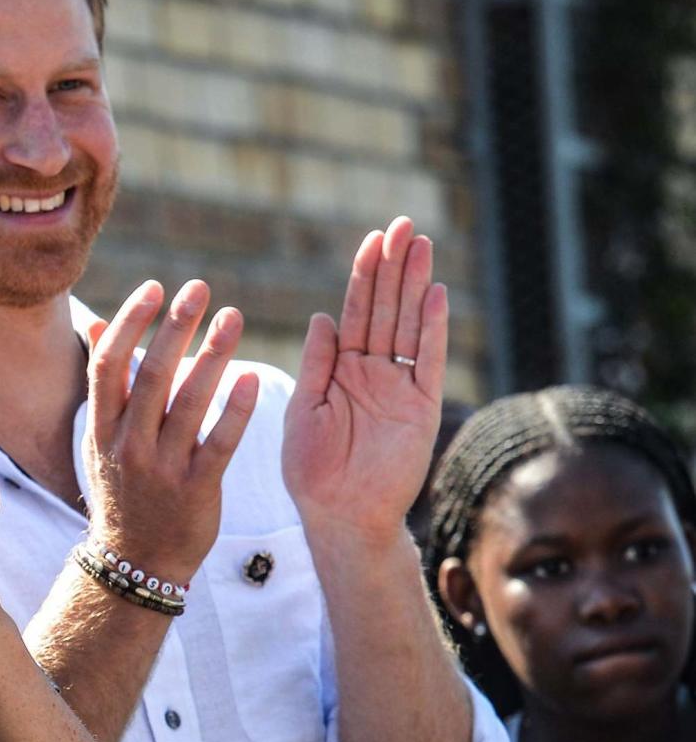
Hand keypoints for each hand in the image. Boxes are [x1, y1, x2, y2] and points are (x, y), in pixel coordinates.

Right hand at [83, 280, 259, 582]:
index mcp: (103, 427)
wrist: (136, 561)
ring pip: (189, 402)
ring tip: (233, 317)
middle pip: (152, 373)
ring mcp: (162, 468)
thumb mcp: (100, 438)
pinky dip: (236, 410)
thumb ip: (104, 382)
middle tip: (199, 288)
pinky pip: (220, 444)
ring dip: (213, 354)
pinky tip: (252, 377)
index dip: (130, 321)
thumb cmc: (123, 489)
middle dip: (176, 325)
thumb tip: (91, 323)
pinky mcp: (197, 489)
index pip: (110, 363)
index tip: (155, 287)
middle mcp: (129, 444)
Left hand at [282, 217, 445, 544]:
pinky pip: (428, 361)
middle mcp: (373, 371)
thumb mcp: (305, 409)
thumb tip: (323, 316)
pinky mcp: (421, 408)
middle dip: (394, 268)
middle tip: (404, 225)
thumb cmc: (312, 469)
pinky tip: (435, 295)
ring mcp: (399, 387)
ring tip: (422, 245)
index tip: (373, 239)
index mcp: (341, 368)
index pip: (356, 311)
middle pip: (386, 308)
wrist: (339, 515)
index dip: (364, 275)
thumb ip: (318, 363)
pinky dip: (433, 329)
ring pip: (410, 325)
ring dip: (415, 286)